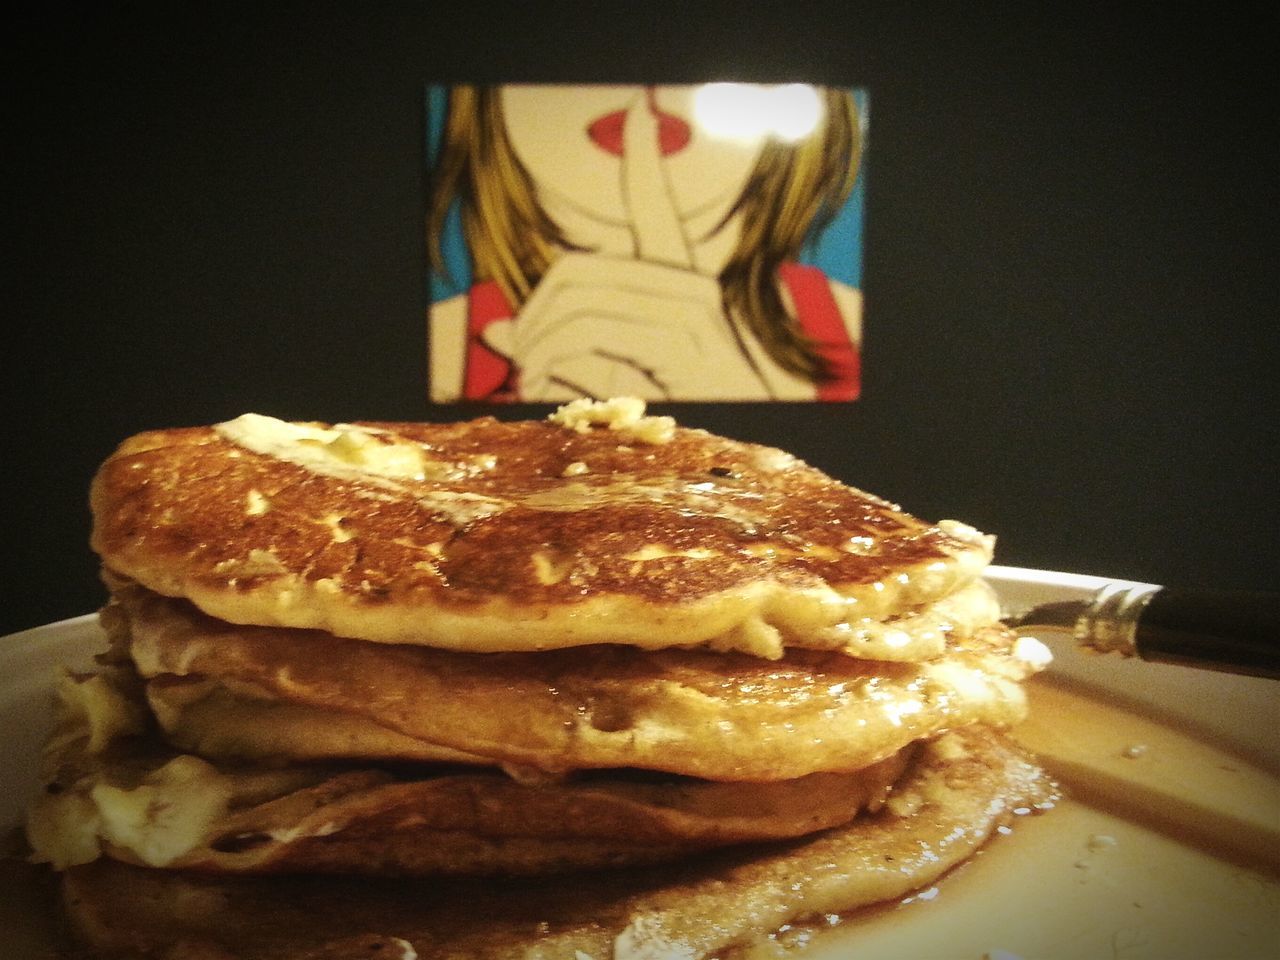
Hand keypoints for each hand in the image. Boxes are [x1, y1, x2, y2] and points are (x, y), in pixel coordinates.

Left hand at [490, 94, 767, 401]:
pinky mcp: (681, 343)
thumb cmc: (671, 416)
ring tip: (529, 378)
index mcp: (682, 284)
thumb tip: (494, 333)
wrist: (734, 451)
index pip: (656, 210)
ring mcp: (691, 312)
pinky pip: (591, 329)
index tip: (640, 110)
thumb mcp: (608, 375)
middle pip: (580, 270)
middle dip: (534, 313)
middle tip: (517, 357)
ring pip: (579, 301)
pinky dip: (552, 355)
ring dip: (538, 343)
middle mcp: (691, 286)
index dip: (645, 158)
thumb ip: (556, 347)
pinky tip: (542, 381)